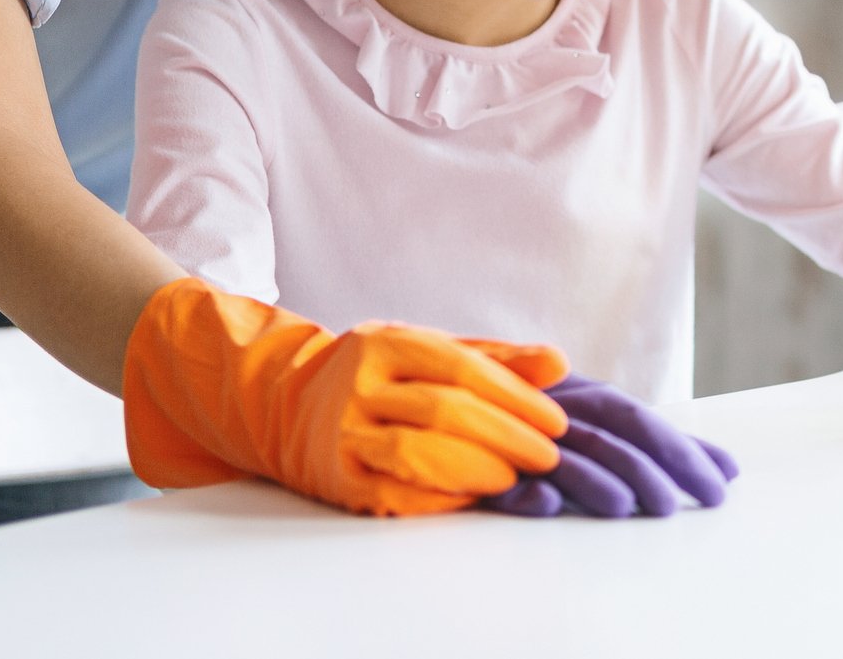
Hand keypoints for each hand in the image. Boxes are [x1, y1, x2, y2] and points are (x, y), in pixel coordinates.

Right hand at [123, 278, 570, 515]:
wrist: (284, 406)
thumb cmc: (379, 380)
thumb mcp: (430, 353)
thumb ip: (496, 359)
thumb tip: (558, 363)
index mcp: (385, 344)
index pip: (460, 368)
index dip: (515, 396)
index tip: (557, 422)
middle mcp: (358, 386)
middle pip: (445, 411)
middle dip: (507, 436)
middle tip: (550, 456)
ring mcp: (343, 434)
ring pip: (417, 453)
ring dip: (477, 469)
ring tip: (516, 477)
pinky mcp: (337, 479)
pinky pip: (396, 493)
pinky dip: (443, 498)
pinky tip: (476, 497)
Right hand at [472, 375, 739, 518]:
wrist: (426, 398)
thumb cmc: (526, 423)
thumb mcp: (590, 425)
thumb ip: (657, 448)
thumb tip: (729, 468)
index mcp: (578, 396)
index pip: (638, 417)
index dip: (682, 446)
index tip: (725, 479)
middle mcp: (552, 408)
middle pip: (612, 428)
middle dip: (661, 461)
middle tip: (700, 498)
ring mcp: (512, 433)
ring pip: (561, 452)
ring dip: (597, 478)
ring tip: (633, 506)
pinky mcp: (469, 463)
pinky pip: (496, 479)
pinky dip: (522, 490)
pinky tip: (548, 504)